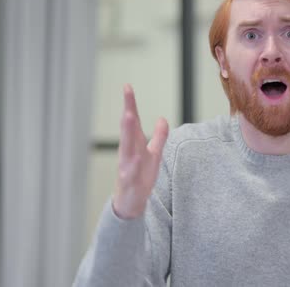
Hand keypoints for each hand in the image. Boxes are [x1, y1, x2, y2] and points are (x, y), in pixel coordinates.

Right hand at [113, 84, 168, 218]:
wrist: (131, 203)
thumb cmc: (141, 177)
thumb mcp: (154, 154)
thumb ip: (159, 137)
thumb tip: (162, 118)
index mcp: (134, 144)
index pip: (133, 121)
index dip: (131, 104)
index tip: (127, 86)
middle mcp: (128, 151)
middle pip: (128, 128)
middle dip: (128, 110)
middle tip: (127, 92)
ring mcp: (127, 165)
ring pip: (126, 146)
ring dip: (127, 131)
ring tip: (128, 115)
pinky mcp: (128, 180)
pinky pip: (130, 170)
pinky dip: (133, 163)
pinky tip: (136, 155)